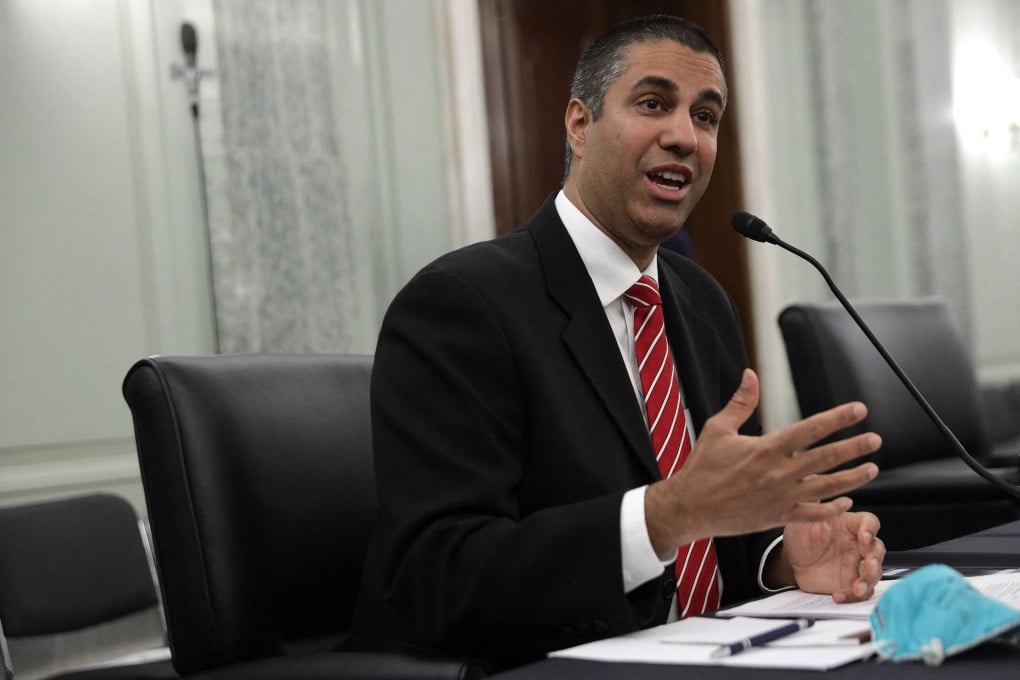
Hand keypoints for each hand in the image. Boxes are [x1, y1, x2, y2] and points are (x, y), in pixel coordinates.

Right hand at [645, 369, 880, 555]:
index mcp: (765, 449)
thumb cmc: (702, 467)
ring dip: (852, 478)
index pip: (810, 430)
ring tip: (871, 469)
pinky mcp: (777, 517)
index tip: (858, 410)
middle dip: (854, 447)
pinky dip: (832, 509)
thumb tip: (750, 375)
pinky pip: (813, 515)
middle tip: (875, 440)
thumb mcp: (718, 429)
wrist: (690, 507)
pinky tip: (847, 501)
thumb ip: (740, 402)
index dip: (837, 419)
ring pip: (826, 488)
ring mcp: (781, 498)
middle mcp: (778, 474)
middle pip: (826, 458)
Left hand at [782, 512, 885, 601]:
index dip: (870, 529)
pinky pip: (859, 592)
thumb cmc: (800, 535)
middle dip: (875, 558)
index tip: (863, 536)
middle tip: (868, 564)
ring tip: (858, 586)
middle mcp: (857, 545)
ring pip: (874, 573)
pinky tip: (838, 595)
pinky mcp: (851, 583)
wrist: (790, 560)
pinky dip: (852, 596)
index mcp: (849, 525)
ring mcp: (856, 565)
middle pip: (877, 549)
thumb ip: (810, 503)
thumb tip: (813, 478)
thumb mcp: (801, 519)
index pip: (869, 522)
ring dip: (869, 580)